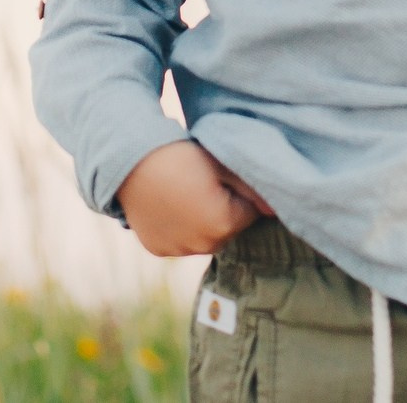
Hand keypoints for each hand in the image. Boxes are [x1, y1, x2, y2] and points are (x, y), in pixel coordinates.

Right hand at [115, 141, 270, 257]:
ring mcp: (178, 250)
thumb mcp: (222, 164)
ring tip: (186, 192)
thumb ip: (253, 188)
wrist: (130, 161)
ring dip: (203, 222)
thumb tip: (276, 208)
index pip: (249, 213)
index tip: (222, 175)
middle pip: (228, 228)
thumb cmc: (182, 155)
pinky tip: (171, 205)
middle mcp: (203, 245)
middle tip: (204, 182)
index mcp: (223, 224)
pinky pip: (181, 241)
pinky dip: (181, 228)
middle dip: (224, 210)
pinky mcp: (158, 249)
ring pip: (205, 237)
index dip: (239, 192)